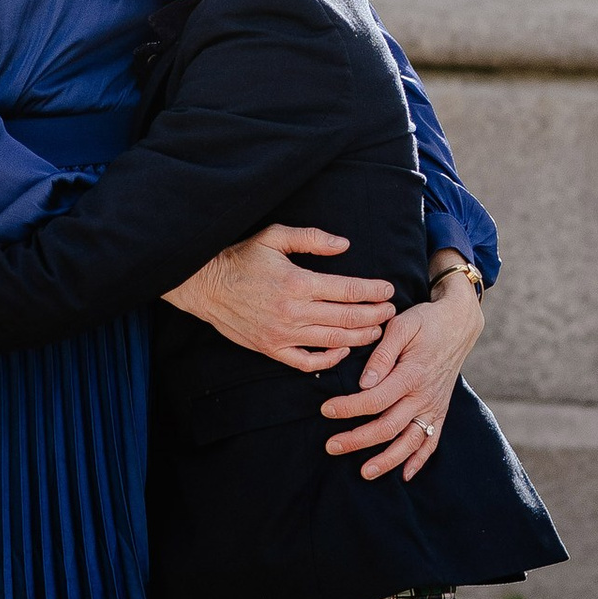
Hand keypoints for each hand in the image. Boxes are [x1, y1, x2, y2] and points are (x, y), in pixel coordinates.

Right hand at [165, 224, 395, 374]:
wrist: (206, 285)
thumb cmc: (241, 258)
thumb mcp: (275, 236)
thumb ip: (312, 238)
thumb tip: (344, 245)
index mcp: (297, 282)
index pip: (348, 290)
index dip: (373, 291)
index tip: (388, 289)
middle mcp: (293, 311)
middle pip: (347, 317)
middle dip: (375, 315)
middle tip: (391, 311)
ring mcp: (283, 334)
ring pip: (333, 340)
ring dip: (360, 337)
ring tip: (377, 331)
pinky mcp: (272, 349)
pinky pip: (307, 362)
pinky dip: (329, 359)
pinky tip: (343, 350)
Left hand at [321, 269, 484, 481]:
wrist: (460, 323)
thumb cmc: (426, 321)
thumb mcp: (402, 326)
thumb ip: (381, 355)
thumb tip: (364, 383)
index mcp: (412, 375)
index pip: (374, 400)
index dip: (348, 408)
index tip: (326, 410)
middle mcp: (424, 396)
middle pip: (388, 427)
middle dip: (357, 440)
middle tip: (331, 446)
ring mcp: (434, 407)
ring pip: (410, 442)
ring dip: (387, 460)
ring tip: (364, 473)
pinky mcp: (440, 411)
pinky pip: (432, 442)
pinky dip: (419, 460)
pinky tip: (405, 474)